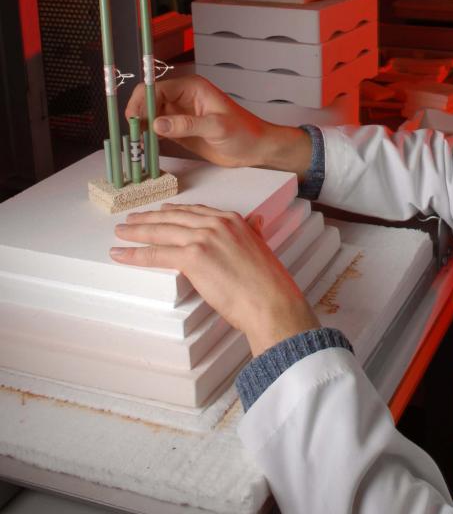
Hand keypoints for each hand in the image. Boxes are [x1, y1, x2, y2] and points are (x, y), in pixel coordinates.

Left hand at [111, 203, 318, 355]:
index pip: (194, 212)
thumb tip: (256, 222)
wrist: (271, 302)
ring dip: (137, 232)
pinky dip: (135, 254)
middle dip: (148, 219)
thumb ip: (254, 232)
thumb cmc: (268, 284)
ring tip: (121, 233)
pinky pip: (156, 253)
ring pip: (161, 232)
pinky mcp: (193, 257)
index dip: (173, 212)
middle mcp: (217, 224)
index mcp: (233, 220)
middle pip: (173, 218)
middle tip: (131, 220)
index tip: (159, 212)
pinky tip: (122, 254)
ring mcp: (203, 238)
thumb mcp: (262, 248)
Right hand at [125, 75, 312, 175]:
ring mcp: (179, 114)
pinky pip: (157, 131)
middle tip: (132, 134)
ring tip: (135, 144)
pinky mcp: (179, 130)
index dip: (141, 102)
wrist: (255, 149)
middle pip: (149, 101)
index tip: (133, 119)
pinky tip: (144, 149)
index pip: (157, 88)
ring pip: (150, 117)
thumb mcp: (216, 127)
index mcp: (191, 87)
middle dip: (138, 115)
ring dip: (141, 129)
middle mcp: (182, 98)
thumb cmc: (244, 132)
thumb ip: (187, 125)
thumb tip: (158, 124)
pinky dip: (148, 138)